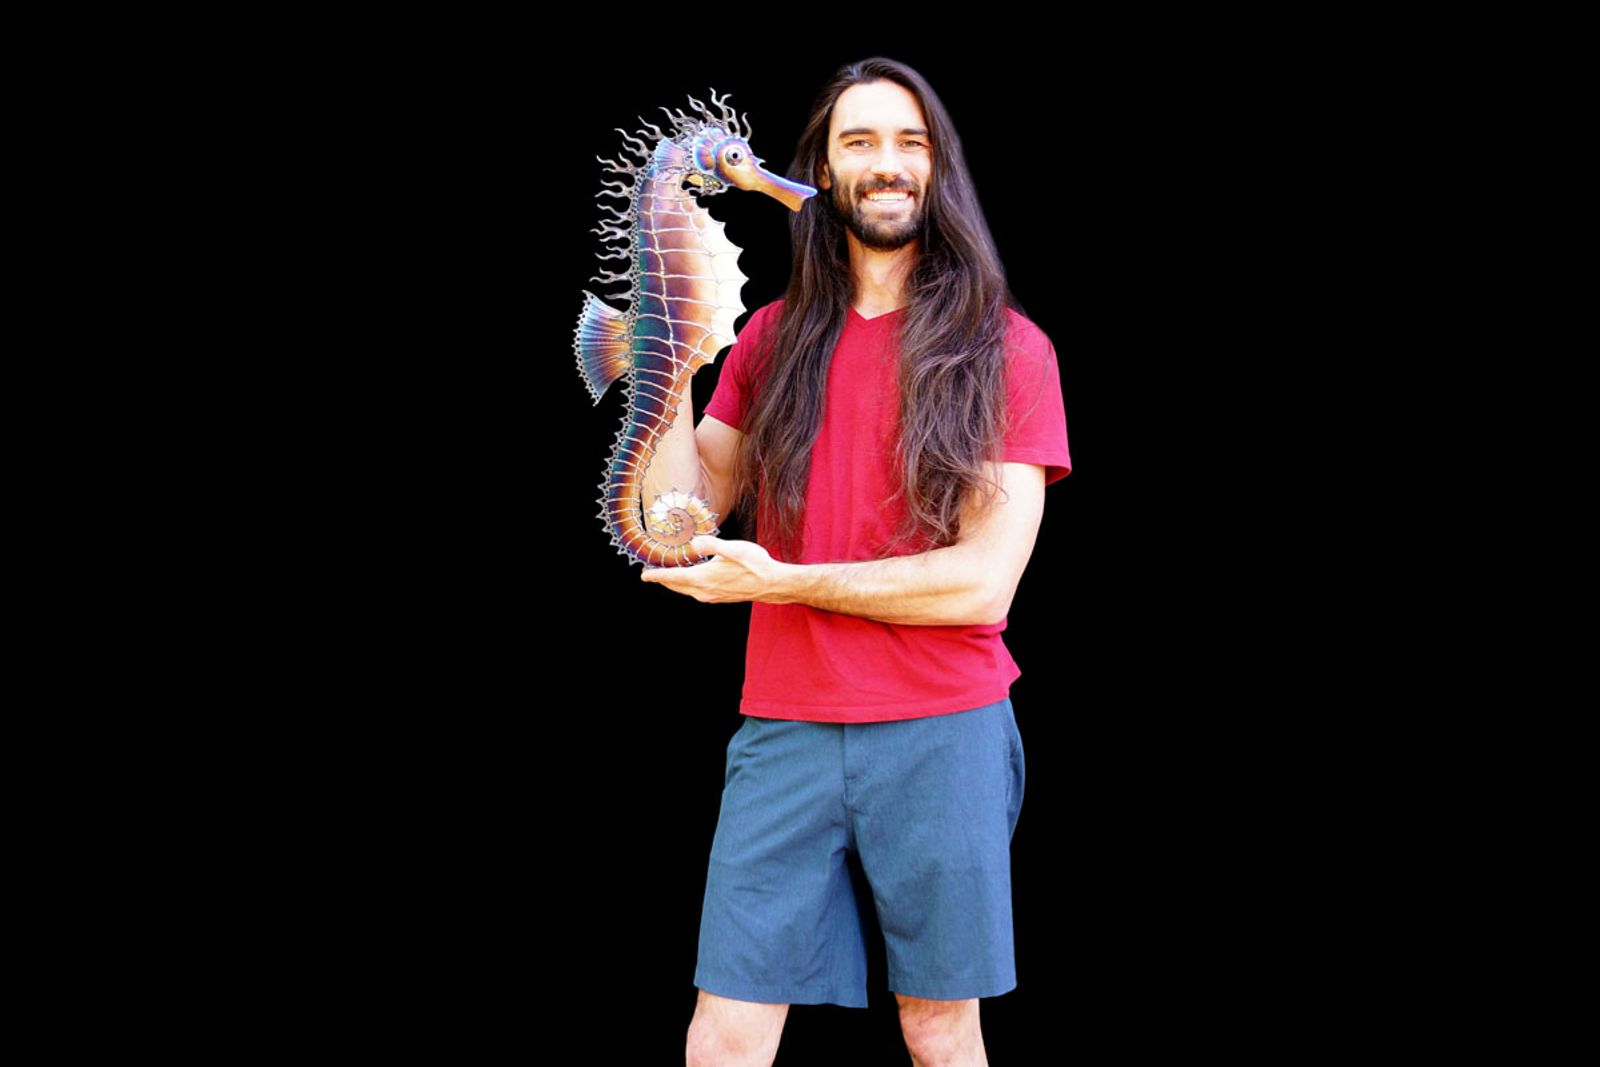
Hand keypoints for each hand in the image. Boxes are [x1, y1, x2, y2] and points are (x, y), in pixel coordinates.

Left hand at [640, 535, 784, 603]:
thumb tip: (695, 543)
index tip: (644, 575)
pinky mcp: (719, 597)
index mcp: (703, 578)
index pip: (672, 578)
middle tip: (651, 573)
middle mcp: (704, 590)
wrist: (771, 584)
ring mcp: (712, 596)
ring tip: (668, 575)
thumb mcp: (733, 549)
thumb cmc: (755, 565)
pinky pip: (696, 592)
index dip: (656, 576)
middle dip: (662, 580)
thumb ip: (711, 545)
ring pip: (686, 590)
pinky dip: (687, 585)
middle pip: (676, 586)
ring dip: (675, 583)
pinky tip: (691, 578)